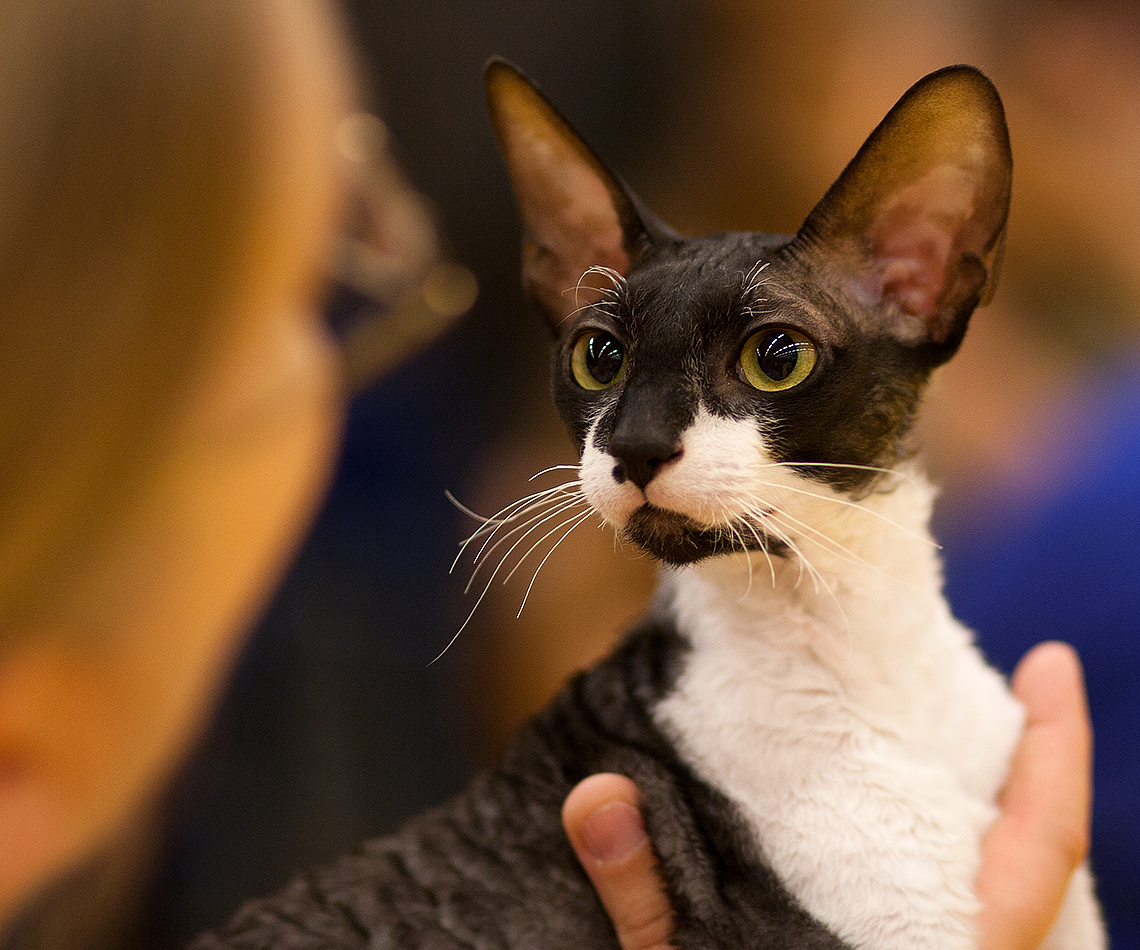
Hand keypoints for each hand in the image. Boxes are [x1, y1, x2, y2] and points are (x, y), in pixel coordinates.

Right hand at [563, 641, 1092, 949]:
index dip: (1055, 750)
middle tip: (998, 688)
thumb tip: (595, 794)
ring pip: (1024, 903)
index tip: (1050, 660)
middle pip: (1046, 866)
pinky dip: (975, 868)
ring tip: (966, 747)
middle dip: (1035, 771)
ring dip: (1008, 820)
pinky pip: (989, 926)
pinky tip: (925, 841)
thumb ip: (650, 909)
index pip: (1038, 851)